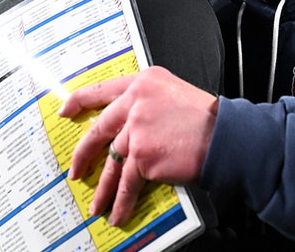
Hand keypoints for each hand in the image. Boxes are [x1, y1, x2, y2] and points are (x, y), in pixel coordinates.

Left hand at [58, 66, 218, 225]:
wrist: (227, 137)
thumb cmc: (209, 119)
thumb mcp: (175, 94)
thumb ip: (149, 104)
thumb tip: (130, 128)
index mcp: (144, 82)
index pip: (102, 89)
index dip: (80, 101)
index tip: (66, 110)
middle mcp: (136, 101)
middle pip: (100, 129)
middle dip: (84, 154)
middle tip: (76, 169)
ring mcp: (137, 128)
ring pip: (112, 161)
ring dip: (104, 187)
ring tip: (98, 203)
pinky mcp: (143, 154)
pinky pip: (127, 182)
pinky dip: (122, 201)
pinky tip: (118, 211)